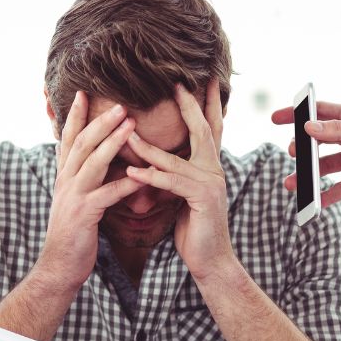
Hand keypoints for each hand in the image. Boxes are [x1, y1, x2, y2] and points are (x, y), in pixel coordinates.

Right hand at [36, 92, 143, 289]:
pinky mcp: (84, 215)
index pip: (69, 139)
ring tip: (131, 125)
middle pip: (82, 143)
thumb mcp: (74, 201)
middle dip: (100, 121)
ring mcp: (73, 197)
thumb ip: (83, 180)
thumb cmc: (73, 235)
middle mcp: (65, 182)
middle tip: (120, 103)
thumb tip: (94, 163)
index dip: (75, 116)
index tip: (84, 93)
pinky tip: (143, 176)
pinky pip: (107, 194)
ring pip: (93, 162)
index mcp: (64, 177)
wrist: (58, 266)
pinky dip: (126, 184)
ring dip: (112, 142)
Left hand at [126, 81, 233, 280]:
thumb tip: (158, 160)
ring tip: (126, 132)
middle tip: (177, 83)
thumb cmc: (194, 229)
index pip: (209, 128)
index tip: (202, 80)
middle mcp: (214, 170)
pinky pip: (171, 183)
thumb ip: (176, 175)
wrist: (210, 260)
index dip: (206, 104)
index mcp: (210, 167)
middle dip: (190, 105)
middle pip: (203, 130)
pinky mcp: (202, 199)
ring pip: (176, 158)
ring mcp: (211, 183)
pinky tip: (132, 172)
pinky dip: (150, 177)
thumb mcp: (183, 196)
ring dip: (148, 146)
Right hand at [270, 101, 340, 206]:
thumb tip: (308, 129)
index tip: (276, 119)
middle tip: (292, 153)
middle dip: (301, 149)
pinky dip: (326, 197)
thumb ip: (338, 130)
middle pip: (317, 143)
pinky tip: (313, 203)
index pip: (317, 114)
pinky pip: (340, 189)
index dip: (296, 115)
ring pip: (324, 168)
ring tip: (292, 184)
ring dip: (308, 176)